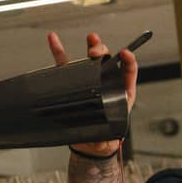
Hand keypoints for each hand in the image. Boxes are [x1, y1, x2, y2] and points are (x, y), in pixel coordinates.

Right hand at [46, 31, 138, 158]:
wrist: (89, 145)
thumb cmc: (104, 138)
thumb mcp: (108, 139)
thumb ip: (106, 139)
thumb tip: (101, 139)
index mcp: (120, 93)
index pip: (128, 72)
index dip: (128, 61)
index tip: (124, 53)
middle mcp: (106, 83)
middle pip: (108, 61)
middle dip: (104, 51)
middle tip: (97, 50)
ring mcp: (89, 81)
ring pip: (90, 60)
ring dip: (91, 46)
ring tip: (91, 37)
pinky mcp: (72, 85)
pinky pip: (64, 66)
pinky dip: (58, 51)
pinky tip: (53, 38)